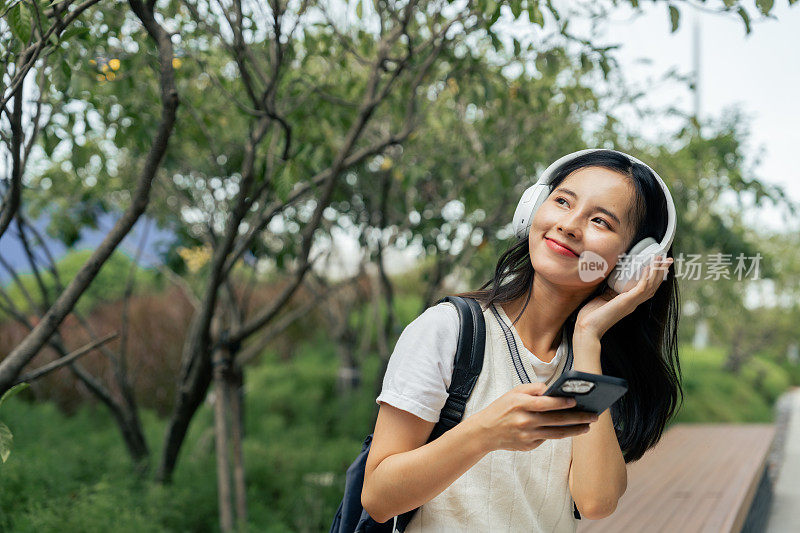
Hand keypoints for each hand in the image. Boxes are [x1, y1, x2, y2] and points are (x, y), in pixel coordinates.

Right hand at [468, 382, 598, 452]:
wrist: (485, 431)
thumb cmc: (502, 408)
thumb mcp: (514, 392)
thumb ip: (534, 389)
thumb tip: (555, 390)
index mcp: (521, 404)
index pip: (545, 404)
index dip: (562, 403)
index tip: (576, 401)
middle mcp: (525, 421)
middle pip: (556, 420)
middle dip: (577, 418)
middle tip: (593, 416)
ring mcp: (528, 436)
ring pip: (557, 433)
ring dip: (575, 430)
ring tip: (588, 426)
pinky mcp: (529, 446)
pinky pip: (547, 438)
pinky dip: (559, 433)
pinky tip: (571, 429)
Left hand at [576, 255, 673, 338]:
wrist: (587, 328)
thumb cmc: (592, 316)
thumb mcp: (603, 299)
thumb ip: (610, 291)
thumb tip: (611, 281)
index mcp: (629, 303)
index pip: (647, 289)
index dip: (654, 278)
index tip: (659, 266)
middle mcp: (634, 303)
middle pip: (653, 286)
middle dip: (661, 272)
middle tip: (668, 259)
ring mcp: (632, 303)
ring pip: (650, 285)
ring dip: (657, 271)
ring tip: (660, 259)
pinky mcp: (627, 302)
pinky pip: (641, 288)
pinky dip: (645, 277)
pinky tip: (647, 267)